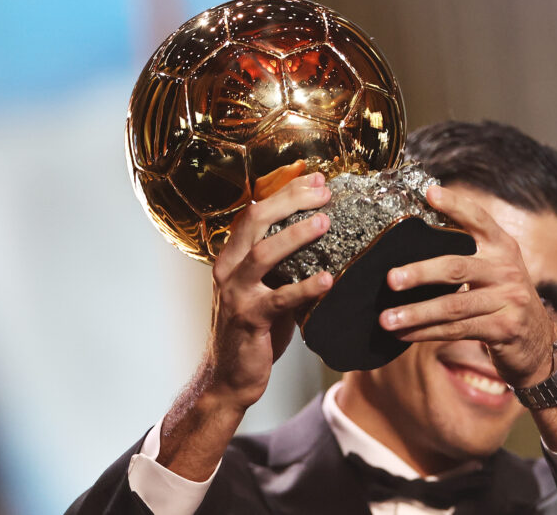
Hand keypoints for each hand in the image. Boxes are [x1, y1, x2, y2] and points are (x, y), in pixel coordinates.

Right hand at [207, 171, 333, 411]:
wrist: (228, 376)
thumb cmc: (254, 329)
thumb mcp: (265, 288)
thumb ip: (283, 264)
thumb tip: (322, 234)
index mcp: (231, 256)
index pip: (255, 211)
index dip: (285, 192)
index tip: (316, 179)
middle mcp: (228, 269)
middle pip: (255, 221)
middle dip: (290, 201)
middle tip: (324, 192)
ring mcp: (236, 294)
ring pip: (263, 254)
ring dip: (295, 235)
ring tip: (325, 222)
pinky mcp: (250, 320)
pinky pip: (280, 299)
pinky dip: (305, 287)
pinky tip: (328, 279)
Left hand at [378, 185, 556, 387]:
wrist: (537, 338)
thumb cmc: (502, 296)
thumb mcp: (494, 267)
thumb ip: (467, 252)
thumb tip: (411, 243)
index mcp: (502, 247)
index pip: (479, 220)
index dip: (456, 205)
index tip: (429, 193)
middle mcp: (507, 270)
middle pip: (457, 268)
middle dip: (420, 273)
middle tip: (390, 280)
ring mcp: (508, 300)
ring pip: (453, 306)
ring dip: (416, 313)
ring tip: (387, 319)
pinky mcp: (504, 329)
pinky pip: (457, 330)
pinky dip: (426, 333)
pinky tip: (404, 334)